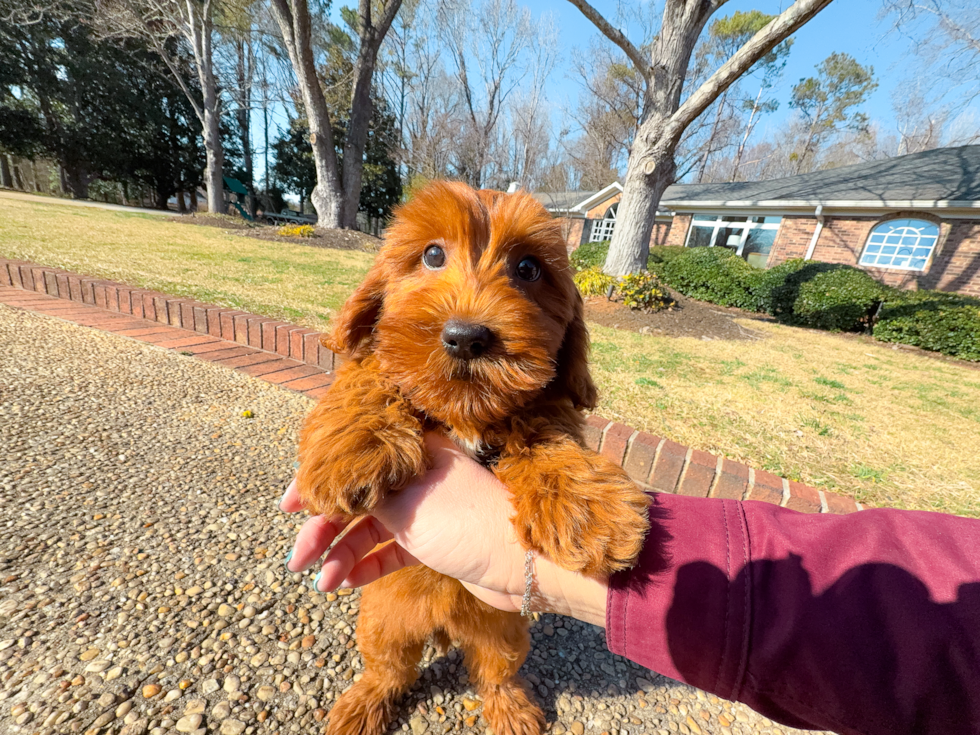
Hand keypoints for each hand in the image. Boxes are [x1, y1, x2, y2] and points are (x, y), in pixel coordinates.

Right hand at [279, 434, 608, 625]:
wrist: (526, 564)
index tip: (288, 504)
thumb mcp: (409, 505)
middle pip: (360, 497)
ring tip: (318, 581)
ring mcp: (429, 509)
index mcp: (416, 450)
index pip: (356, 458)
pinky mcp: (437, 541)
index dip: (319, 481)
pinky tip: (342, 583)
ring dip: (343, 553)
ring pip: (374, 528)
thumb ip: (368, 495)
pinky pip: (392, 551)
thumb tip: (332, 485)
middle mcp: (419, 475)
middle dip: (325, 526)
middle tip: (296, 555)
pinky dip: (367, 566)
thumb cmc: (470, 522)